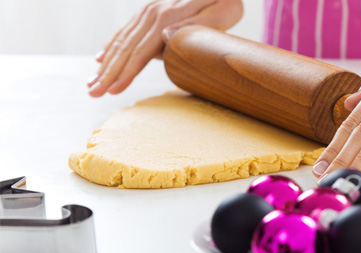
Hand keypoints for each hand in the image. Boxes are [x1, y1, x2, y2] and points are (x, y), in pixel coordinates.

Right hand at [87, 0, 242, 96]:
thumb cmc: (226, 1)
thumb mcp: (222, 12)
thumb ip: (195, 25)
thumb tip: (164, 35)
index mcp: (169, 16)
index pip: (142, 50)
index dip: (127, 72)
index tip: (114, 90)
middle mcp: (154, 12)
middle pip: (126, 48)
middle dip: (108, 73)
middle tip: (93, 93)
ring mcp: (149, 10)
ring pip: (121, 40)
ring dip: (105, 64)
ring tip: (91, 84)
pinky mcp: (149, 12)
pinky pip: (125, 30)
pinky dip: (110, 46)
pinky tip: (100, 59)